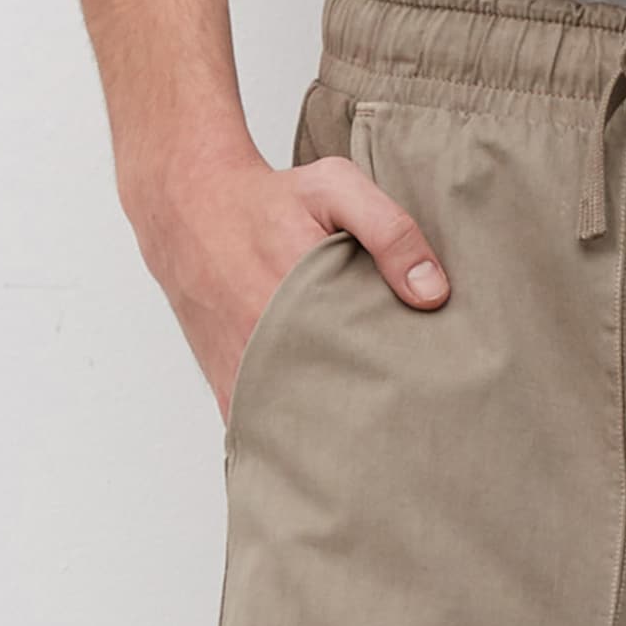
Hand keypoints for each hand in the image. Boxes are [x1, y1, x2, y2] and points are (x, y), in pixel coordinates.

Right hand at [128, 148, 453, 423]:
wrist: (191, 210)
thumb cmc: (270, 200)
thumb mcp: (336, 189)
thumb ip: (390, 231)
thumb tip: (433, 293)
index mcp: (302, 303)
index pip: (368, 366)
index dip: (402, 378)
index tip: (432, 385)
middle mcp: (266, 350)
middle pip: (338, 407)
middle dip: (374, 413)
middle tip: (410, 414)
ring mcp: (243, 376)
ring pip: (301, 427)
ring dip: (334, 431)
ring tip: (373, 433)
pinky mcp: (226, 388)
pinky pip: (264, 431)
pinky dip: (292, 436)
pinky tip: (323, 436)